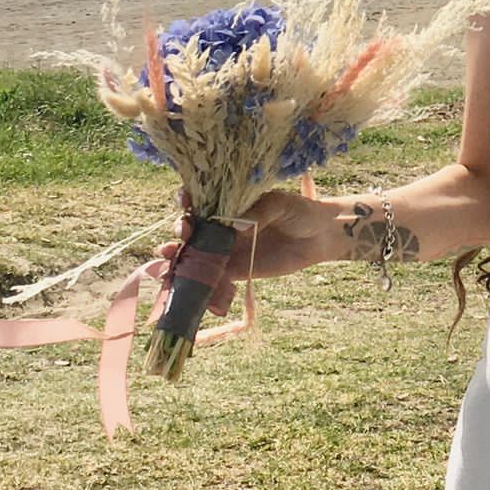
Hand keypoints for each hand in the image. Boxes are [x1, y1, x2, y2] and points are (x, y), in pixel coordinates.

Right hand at [155, 176, 329, 315]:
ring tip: (170, 261)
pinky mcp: (235, 271)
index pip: (201, 200)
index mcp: (230, 202)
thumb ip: (258, 211)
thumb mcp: (281, 204)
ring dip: (180, 259)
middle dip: (180, 232)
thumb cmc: (299, 211)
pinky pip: (214, 279)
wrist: (319, 236)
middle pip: (192, 229)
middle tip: (181, 235)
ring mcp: (227, 249)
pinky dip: (201, 285)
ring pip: (196, 255)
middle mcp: (222, 225)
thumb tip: (235, 225)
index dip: (187, 201)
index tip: (184, 202)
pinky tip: (192, 289)